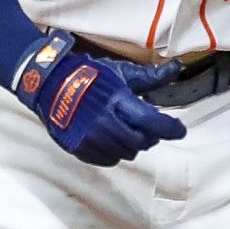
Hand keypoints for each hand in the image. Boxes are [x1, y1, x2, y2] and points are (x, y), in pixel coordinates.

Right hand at [14, 32, 185, 167]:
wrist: (50, 85)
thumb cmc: (87, 76)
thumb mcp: (120, 72)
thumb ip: (151, 76)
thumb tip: (177, 68)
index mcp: (116, 101)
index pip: (151, 122)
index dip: (170, 129)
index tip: (179, 130)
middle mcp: (104, 122)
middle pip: (140, 141)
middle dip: (151, 135)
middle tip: (150, 127)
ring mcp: (90, 138)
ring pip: (127, 153)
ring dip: (134, 144)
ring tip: (129, 131)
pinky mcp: (80, 148)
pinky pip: (108, 160)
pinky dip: (116, 152)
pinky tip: (114, 140)